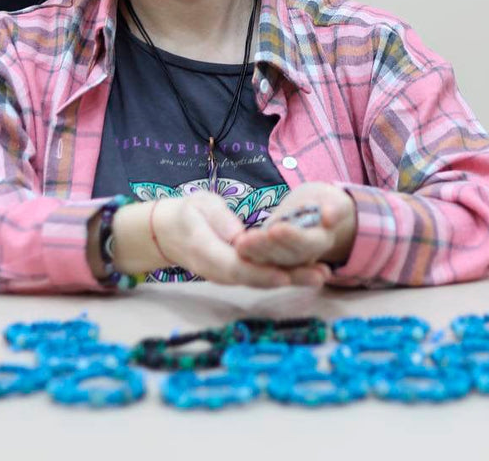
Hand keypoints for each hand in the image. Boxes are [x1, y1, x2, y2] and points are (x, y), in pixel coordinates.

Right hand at [105, 191, 327, 288]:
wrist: (166, 233)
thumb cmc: (186, 214)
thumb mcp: (199, 207)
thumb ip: (219, 220)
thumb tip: (241, 237)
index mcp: (206, 251)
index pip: (236, 267)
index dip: (262, 272)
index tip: (286, 275)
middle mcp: (218, 270)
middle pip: (255, 279)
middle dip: (289, 279)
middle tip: (320, 275)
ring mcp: (227, 275)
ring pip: (261, 280)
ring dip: (292, 279)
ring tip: (322, 274)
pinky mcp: (236, 273)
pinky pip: (260, 276)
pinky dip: (283, 275)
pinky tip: (307, 271)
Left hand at [233, 183, 356, 277]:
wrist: (318, 211)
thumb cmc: (326, 201)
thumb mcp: (334, 200)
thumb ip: (336, 208)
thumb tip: (330, 216)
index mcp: (322, 240)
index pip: (307, 243)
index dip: (292, 238)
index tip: (276, 228)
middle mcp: (306, 256)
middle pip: (286, 256)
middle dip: (266, 248)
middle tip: (247, 239)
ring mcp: (289, 259)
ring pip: (272, 260)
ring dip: (255, 253)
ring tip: (240, 244)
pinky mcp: (275, 256)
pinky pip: (263, 258)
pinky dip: (251, 255)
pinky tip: (237, 249)